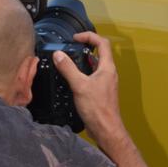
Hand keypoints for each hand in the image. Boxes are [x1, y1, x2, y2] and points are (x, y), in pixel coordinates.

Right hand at [53, 31, 126, 150]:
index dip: (89, 36)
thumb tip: (58, 54)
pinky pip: (92, 77)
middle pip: (99, 53)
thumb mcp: (80, 85)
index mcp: (107, 67)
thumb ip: (69, 69)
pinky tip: (72, 79)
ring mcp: (106, 82)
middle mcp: (109, 72)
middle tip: (70, 48)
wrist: (106, 129)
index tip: (75, 38)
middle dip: (85, 48)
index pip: (102, 43)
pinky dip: (83, 73)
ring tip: (68, 62)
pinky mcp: (101, 92)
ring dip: (83, 61)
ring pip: (95, 66)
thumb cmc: (97, 107)